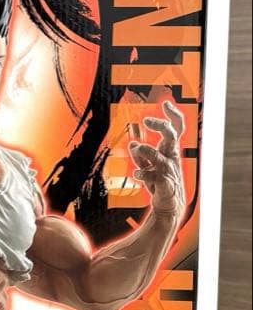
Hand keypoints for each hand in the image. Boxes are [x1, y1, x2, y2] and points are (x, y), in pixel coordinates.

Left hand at [129, 101, 185, 217]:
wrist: (169, 206)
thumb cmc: (159, 182)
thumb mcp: (148, 166)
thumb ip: (140, 156)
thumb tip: (132, 144)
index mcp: (169, 151)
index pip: (176, 129)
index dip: (173, 115)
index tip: (166, 103)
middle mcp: (171, 158)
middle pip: (171, 136)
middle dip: (160, 125)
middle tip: (146, 120)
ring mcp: (168, 170)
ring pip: (158, 155)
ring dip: (145, 149)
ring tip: (136, 147)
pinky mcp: (164, 184)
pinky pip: (153, 176)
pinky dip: (143, 173)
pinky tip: (137, 175)